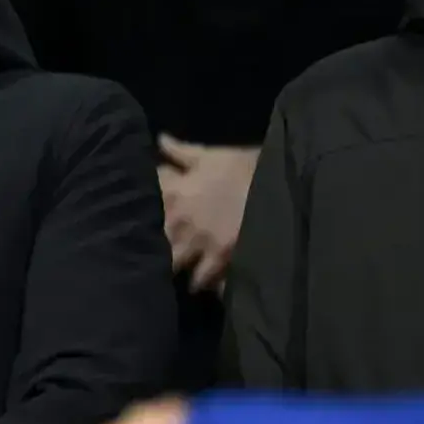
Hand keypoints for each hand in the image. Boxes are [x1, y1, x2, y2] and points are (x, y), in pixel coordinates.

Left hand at [158, 136, 258, 292]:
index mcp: (173, 191)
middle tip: (159, 240)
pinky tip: (200, 283)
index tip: (147, 200)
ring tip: (177, 265)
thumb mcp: (212, 155)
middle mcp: (177, 220)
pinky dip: (200, 283)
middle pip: (151, 237)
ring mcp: (196, 244)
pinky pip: (200, 280)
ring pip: (171, 262)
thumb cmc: (245, 167)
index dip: (144, 196)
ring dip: (173, 263)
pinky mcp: (218, 262)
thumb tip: (159, 139)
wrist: (280, 188)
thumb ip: (181, 151)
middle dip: (152, 238)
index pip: (145, 196)